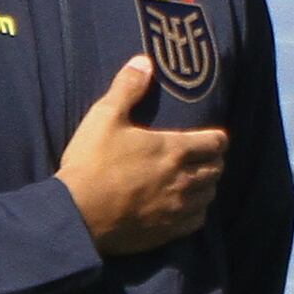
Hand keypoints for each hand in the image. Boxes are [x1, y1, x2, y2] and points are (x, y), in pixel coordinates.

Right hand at [58, 56, 228, 256]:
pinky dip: (197, 212)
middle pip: (217, 169)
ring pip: (209, 195)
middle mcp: (184, 179)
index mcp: (174, 149)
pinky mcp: (168, 231)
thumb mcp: (104, 117)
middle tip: (203, 157)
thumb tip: (144, 62)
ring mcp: (177, 208)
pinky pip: (197, 221)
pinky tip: (186, 207)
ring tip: (196, 181)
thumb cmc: (91, 163)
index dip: (217, 138)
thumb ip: (127, 87)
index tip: (212, 137)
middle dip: (213, 161)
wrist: (77, 214)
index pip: (216, 142)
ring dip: (206, 186)